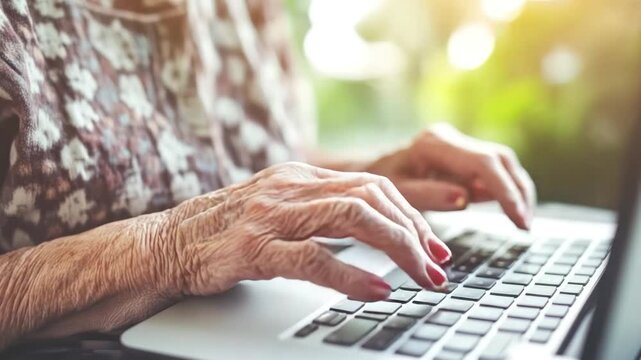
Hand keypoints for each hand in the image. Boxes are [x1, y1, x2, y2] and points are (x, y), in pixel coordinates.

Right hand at [154, 162, 450, 301]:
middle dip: (415, 231)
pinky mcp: (253, 248)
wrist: (165, 243)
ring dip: (397, 247)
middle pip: (371, 196)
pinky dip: (351, 274)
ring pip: (351, 217)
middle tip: (440, 265)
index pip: (372, 185)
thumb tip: (371, 227)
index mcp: (299, 177)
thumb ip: (320, 212)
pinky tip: (378, 289)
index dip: (412, 212)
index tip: (436, 242)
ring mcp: (271, 216)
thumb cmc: (224, 232)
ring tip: (423, 276)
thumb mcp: (278, 210)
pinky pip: (311, 257)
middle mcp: (290, 188)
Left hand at [366, 124, 535, 228]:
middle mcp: (449, 139)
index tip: (519, 220)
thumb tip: (463, 198)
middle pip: (500, 159)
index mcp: (433, 144)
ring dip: (517, 191)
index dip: (506, 192)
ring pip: (503, 163)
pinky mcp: (463, 158)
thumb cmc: (375, 187)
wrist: (365, 175)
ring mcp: (458, 146)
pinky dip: (506, 191)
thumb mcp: (394, 195)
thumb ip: (427, 196)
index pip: (483, 164)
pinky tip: (511, 213)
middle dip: (518, 191)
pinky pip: (494, 171)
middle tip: (525, 226)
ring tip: (522, 222)